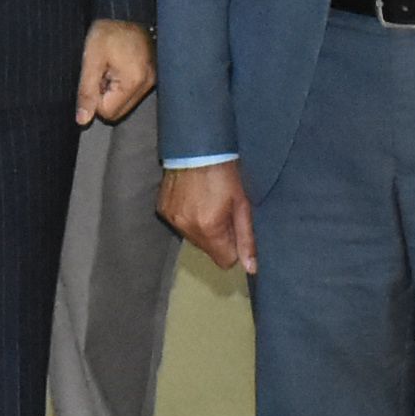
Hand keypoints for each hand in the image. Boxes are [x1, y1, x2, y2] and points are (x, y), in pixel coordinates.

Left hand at [77, 19, 154, 127]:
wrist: (126, 10)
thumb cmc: (108, 31)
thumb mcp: (91, 59)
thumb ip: (87, 91)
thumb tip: (83, 120)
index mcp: (134, 82)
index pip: (108, 112)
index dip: (95, 96)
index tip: (95, 75)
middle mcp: (148, 84)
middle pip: (118, 111)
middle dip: (105, 95)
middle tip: (102, 71)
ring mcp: (153, 80)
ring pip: (125, 103)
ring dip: (113, 90)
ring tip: (111, 66)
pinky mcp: (152, 75)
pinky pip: (132, 92)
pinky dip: (122, 84)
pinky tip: (119, 66)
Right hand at [161, 160, 256, 275]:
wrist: (196, 146)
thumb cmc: (225, 173)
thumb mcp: (242, 204)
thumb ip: (247, 238)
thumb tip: (252, 268)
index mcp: (209, 229)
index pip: (224, 261)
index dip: (233, 247)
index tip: (235, 227)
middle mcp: (186, 227)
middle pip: (208, 250)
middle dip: (217, 236)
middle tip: (223, 209)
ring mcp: (171, 218)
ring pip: (193, 238)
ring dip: (202, 226)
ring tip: (207, 201)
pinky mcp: (162, 209)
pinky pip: (179, 224)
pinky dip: (187, 216)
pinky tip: (193, 197)